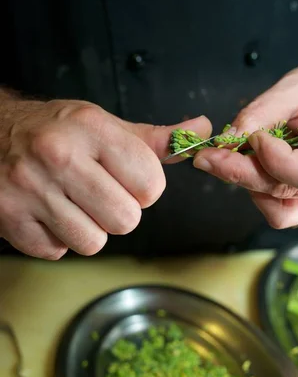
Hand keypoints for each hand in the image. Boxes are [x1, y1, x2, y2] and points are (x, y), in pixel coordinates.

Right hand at [0, 97, 210, 257]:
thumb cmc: (55, 132)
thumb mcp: (104, 125)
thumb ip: (155, 140)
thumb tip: (200, 132)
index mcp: (91, 129)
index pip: (151, 185)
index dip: (145, 190)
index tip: (127, 181)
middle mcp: (59, 157)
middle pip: (126, 220)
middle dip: (118, 213)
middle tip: (98, 194)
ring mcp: (31, 190)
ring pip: (93, 242)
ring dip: (88, 230)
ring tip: (72, 204)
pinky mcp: (11, 219)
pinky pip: (58, 251)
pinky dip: (57, 238)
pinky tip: (48, 213)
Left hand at [193, 57, 297, 228]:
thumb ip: (262, 112)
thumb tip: (228, 140)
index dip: (275, 162)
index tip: (254, 137)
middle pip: (288, 194)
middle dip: (243, 174)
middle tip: (208, 156)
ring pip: (281, 212)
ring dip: (249, 186)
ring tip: (231, 158)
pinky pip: (280, 208)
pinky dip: (257, 189)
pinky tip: (248, 165)